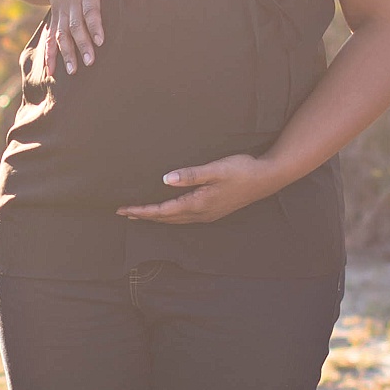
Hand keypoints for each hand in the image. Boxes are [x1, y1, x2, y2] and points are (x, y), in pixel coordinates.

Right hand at [38, 0, 137, 73]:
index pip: (90, 11)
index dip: (95, 26)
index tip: (100, 41)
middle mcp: (71, 3)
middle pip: (76, 27)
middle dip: (82, 45)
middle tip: (89, 62)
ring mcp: (61, 12)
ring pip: (62, 35)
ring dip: (66, 53)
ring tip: (72, 71)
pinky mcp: (54, 18)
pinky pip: (50, 37)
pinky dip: (50, 54)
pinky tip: (51, 71)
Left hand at [116, 154, 283, 223]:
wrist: (266, 178)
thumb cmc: (241, 170)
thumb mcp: (214, 169)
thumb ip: (190, 175)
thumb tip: (165, 180)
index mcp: (198, 204)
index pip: (163, 210)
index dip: (142, 210)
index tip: (123, 209)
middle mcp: (201, 214)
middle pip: (166, 219)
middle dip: (145, 215)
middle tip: (124, 212)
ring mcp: (208, 215)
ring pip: (175, 220)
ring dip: (157, 217)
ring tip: (141, 214)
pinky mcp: (214, 211)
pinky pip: (185, 218)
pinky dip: (170, 216)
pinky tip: (169, 212)